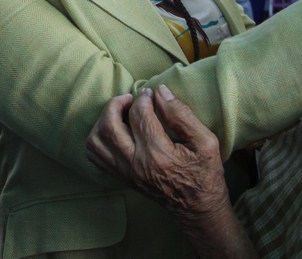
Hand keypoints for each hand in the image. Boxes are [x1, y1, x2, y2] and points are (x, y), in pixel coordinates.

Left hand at [87, 86, 257, 257]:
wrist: (197, 209)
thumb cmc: (205, 174)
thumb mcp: (206, 142)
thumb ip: (182, 115)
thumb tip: (161, 91)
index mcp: (159, 155)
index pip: (139, 116)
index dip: (144, 97)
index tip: (152, 93)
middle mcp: (136, 165)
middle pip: (109, 125)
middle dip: (117, 103)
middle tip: (132, 98)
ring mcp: (125, 173)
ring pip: (96, 140)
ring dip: (104, 119)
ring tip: (121, 112)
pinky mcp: (121, 177)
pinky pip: (95, 155)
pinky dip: (99, 137)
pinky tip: (115, 129)